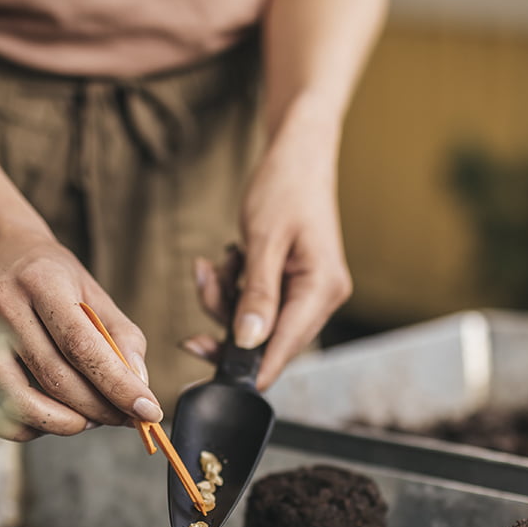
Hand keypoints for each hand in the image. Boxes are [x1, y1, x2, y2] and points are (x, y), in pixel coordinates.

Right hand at [0, 224, 163, 441]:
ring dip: (64, 423)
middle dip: (98, 409)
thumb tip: (139, 387)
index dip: (118, 385)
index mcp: (41, 282)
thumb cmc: (50, 277)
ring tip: (89, 419)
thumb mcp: (94, 293)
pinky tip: (50, 417)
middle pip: (55, 378)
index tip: (147, 410)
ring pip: (19, 401)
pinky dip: (25, 429)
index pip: (82, 346)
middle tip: (122, 416)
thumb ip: (123, 339)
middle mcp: (2, 307)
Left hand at [183, 101, 351, 389]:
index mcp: (322, 290)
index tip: (211, 374)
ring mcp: (308, 294)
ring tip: (218, 263)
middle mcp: (321, 298)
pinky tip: (231, 259)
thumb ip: (256, 295)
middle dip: (227, 321)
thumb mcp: (263, 240)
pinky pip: (257, 305)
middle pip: (266, 341)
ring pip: (255, 324)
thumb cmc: (286, 186)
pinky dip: (235, 288)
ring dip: (226, 300)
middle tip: (205, 285)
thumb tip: (248, 344)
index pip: (284, 349)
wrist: (299, 152)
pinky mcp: (293, 287)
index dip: (247, 367)